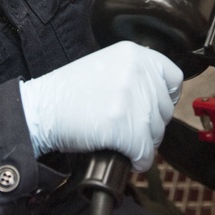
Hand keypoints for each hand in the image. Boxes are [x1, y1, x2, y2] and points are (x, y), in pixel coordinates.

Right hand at [19, 41, 183, 171]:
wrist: (41, 109)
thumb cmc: (68, 92)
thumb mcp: (106, 66)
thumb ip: (134, 74)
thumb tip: (158, 98)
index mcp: (134, 53)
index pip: (173, 77)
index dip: (166, 98)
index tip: (155, 108)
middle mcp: (137, 72)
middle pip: (165, 109)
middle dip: (152, 125)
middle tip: (131, 130)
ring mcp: (131, 98)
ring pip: (157, 133)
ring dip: (143, 144)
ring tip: (124, 142)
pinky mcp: (123, 125)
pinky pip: (145, 152)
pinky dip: (138, 160)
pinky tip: (127, 157)